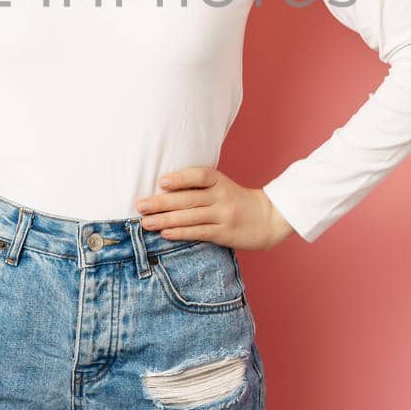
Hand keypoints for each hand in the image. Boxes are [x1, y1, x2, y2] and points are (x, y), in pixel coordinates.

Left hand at [135, 167, 296, 250]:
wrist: (269, 218)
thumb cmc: (238, 201)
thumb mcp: (222, 186)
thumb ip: (199, 186)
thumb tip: (164, 189)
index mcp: (220, 181)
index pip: (199, 175)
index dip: (180, 178)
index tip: (161, 182)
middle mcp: (222, 197)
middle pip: (188, 198)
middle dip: (161, 202)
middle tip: (140, 205)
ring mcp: (224, 216)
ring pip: (190, 217)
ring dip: (165, 220)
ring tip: (146, 223)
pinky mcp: (225, 233)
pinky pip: (199, 232)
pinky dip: (180, 233)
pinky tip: (165, 234)